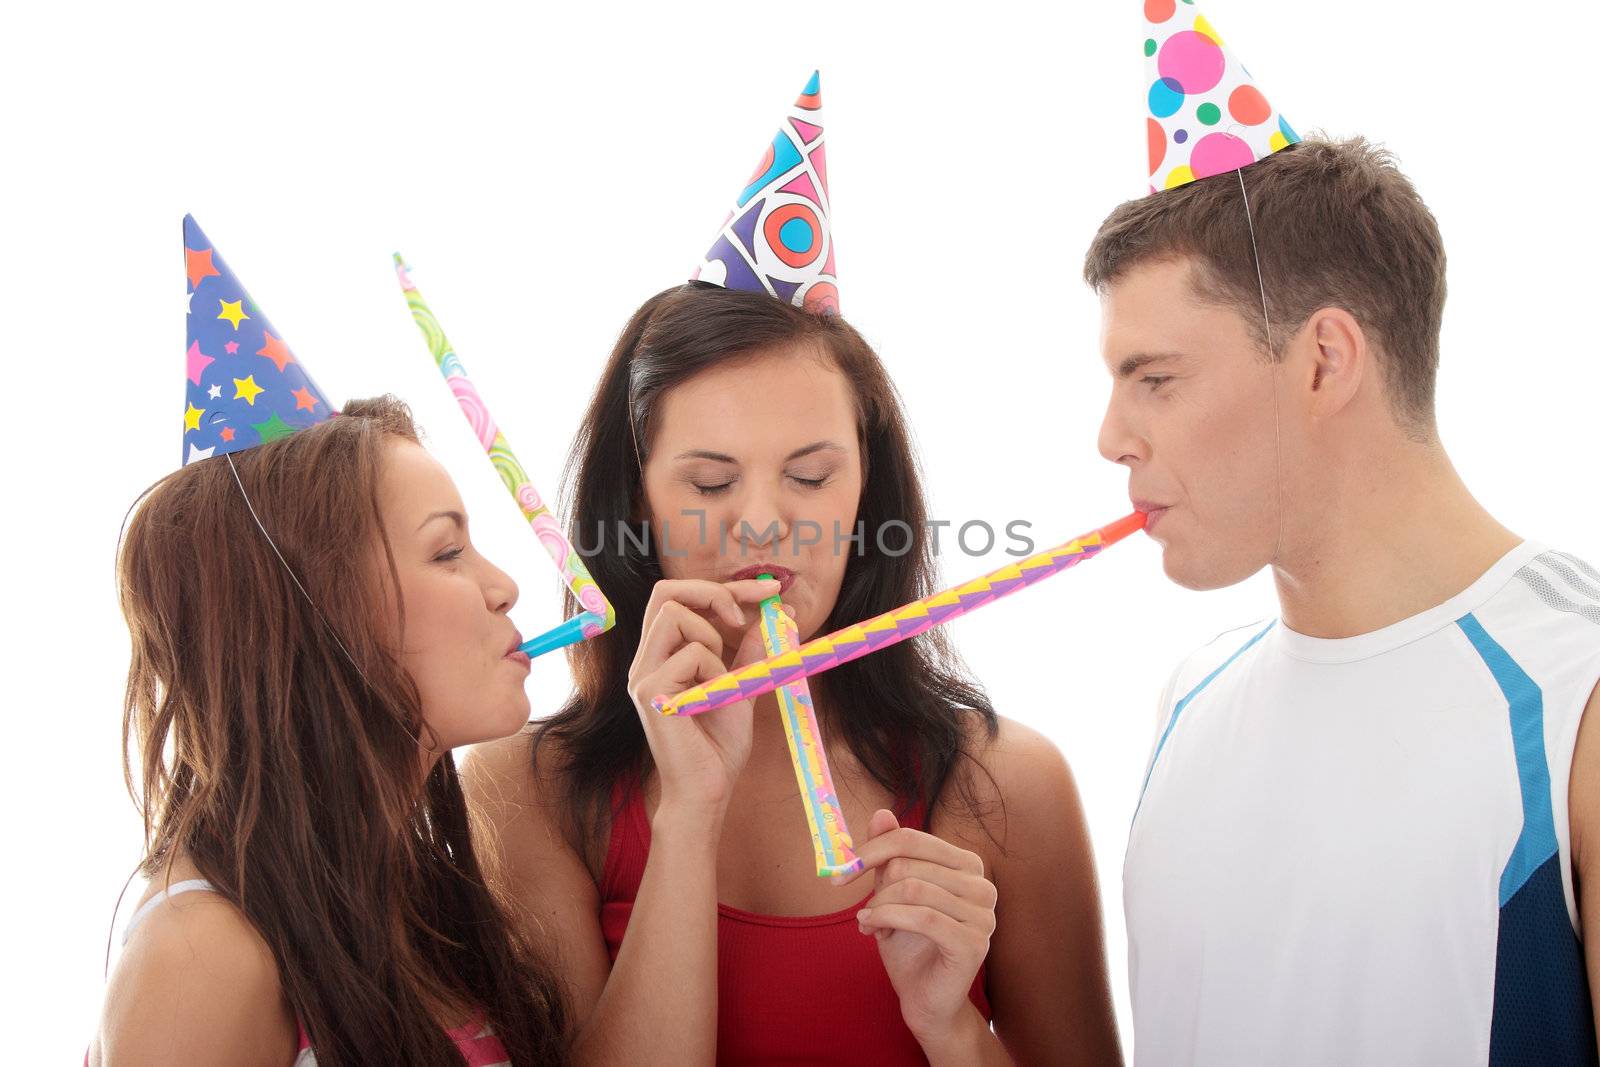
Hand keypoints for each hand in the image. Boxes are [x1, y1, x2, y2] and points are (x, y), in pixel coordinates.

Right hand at [626, 577, 779, 816]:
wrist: (708, 791)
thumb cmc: (719, 746)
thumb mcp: (742, 686)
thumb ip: (749, 651)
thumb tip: (774, 613)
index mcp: (662, 656)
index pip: (679, 599)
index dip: (723, 587)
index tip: (768, 591)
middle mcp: (646, 661)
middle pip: (665, 592)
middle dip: (713, 590)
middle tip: (748, 610)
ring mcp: (643, 675)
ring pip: (674, 615)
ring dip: (714, 637)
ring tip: (724, 679)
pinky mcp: (650, 691)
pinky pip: (692, 653)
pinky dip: (717, 670)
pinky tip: (717, 698)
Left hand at [838, 809, 996, 1046]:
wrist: (924, 999)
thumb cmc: (909, 944)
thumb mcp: (892, 893)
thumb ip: (890, 854)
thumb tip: (881, 813)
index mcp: (967, 865)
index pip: (913, 838)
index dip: (872, 849)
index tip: (842, 869)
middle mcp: (982, 885)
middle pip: (909, 862)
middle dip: (876, 887)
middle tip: (864, 911)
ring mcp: (983, 914)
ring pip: (912, 888)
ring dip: (879, 907)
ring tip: (869, 923)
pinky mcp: (974, 942)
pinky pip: (922, 916)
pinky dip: (887, 919)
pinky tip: (871, 929)